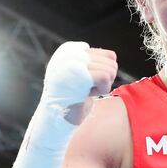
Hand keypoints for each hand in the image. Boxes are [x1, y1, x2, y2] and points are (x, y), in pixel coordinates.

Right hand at [14, 42, 117, 167]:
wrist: (54, 118)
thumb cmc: (70, 101)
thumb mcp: (78, 75)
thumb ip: (91, 63)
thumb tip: (112, 57)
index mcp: (69, 50)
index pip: (109, 55)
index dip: (104, 74)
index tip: (87, 84)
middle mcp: (70, 52)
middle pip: (112, 61)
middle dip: (105, 80)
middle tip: (86, 89)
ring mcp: (74, 61)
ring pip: (111, 69)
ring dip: (102, 86)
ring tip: (85, 91)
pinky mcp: (79, 74)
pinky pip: (106, 77)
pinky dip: (102, 90)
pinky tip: (88, 94)